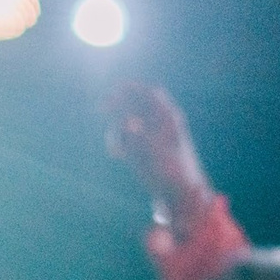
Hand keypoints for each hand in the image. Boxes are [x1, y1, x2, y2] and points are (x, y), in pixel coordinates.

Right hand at [104, 83, 213, 213]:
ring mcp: (146, 135)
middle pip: (133, 104)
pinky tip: (117, 154)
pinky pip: (122, 138)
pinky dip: (116, 142)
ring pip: (124, 122)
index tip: (117, 88)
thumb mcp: (158, 151)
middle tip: (102, 107)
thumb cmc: (174, 170)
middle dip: (117, 104)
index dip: (133, 88)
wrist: (177, 191)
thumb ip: (141, 135)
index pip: (150, 93)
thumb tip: (126, 122)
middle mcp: (156, 123)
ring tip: (118, 148)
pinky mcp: (137, 148)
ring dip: (116, 129)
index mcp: (168, 117)